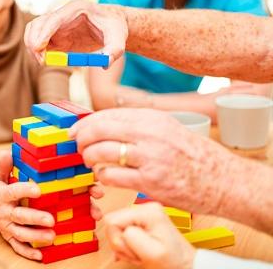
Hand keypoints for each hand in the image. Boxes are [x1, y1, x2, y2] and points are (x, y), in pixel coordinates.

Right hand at [0, 151, 54, 260]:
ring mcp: (5, 225)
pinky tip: (41, 255)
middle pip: (19, 216)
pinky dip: (27, 252)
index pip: (13, 191)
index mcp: (0, 194)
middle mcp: (3, 211)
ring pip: (20, 233)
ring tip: (51, 236)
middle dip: (35, 219)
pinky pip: (16, 245)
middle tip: (51, 219)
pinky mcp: (7, 235)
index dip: (25, 190)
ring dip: (35, 236)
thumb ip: (4, 165)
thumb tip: (6, 153)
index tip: (38, 190)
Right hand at [24, 0, 127, 66]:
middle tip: (41, 61)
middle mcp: (63, 14)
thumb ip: (114, 50)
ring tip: (42, 61)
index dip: (43, 33)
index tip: (38, 49)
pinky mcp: (56, 33)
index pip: (53, 19)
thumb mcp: (119, 38)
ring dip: (32, 45)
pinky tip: (45, 60)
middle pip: (38, 23)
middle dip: (34, 41)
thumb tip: (105, 63)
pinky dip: (37, 50)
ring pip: (34, 30)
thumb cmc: (115, 28)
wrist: (113, 25)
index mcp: (76, 8)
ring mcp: (57, 24)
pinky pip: (39, 39)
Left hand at [70, 108, 231, 214]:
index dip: (85, 123)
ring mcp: (149, 158)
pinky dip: (103, 176)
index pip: (107, 114)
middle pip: (99, 130)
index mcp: (152, 118)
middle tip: (78, 147)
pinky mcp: (149, 182)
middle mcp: (149, 134)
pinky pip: (111, 176)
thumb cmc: (192, 154)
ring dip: (89, 159)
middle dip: (82, 139)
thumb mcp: (167, 127)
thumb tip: (101, 124)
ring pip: (101, 153)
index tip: (74, 131)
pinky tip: (106, 177)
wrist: (222, 179)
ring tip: (91, 163)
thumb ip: (137, 124)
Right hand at [104, 202, 194, 268]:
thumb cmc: (173, 261)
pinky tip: (137, 248)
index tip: (133, 251)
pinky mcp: (142, 219)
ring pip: (115, 225)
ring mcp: (143, 212)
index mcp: (148, 212)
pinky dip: (126, 242)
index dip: (118, 240)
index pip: (112, 220)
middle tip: (135, 253)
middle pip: (112, 220)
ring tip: (138, 252)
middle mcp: (145, 207)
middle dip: (120, 241)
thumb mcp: (152, 252)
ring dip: (123, 243)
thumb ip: (132, 237)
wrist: (184, 264)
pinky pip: (121, 228)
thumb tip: (121, 230)